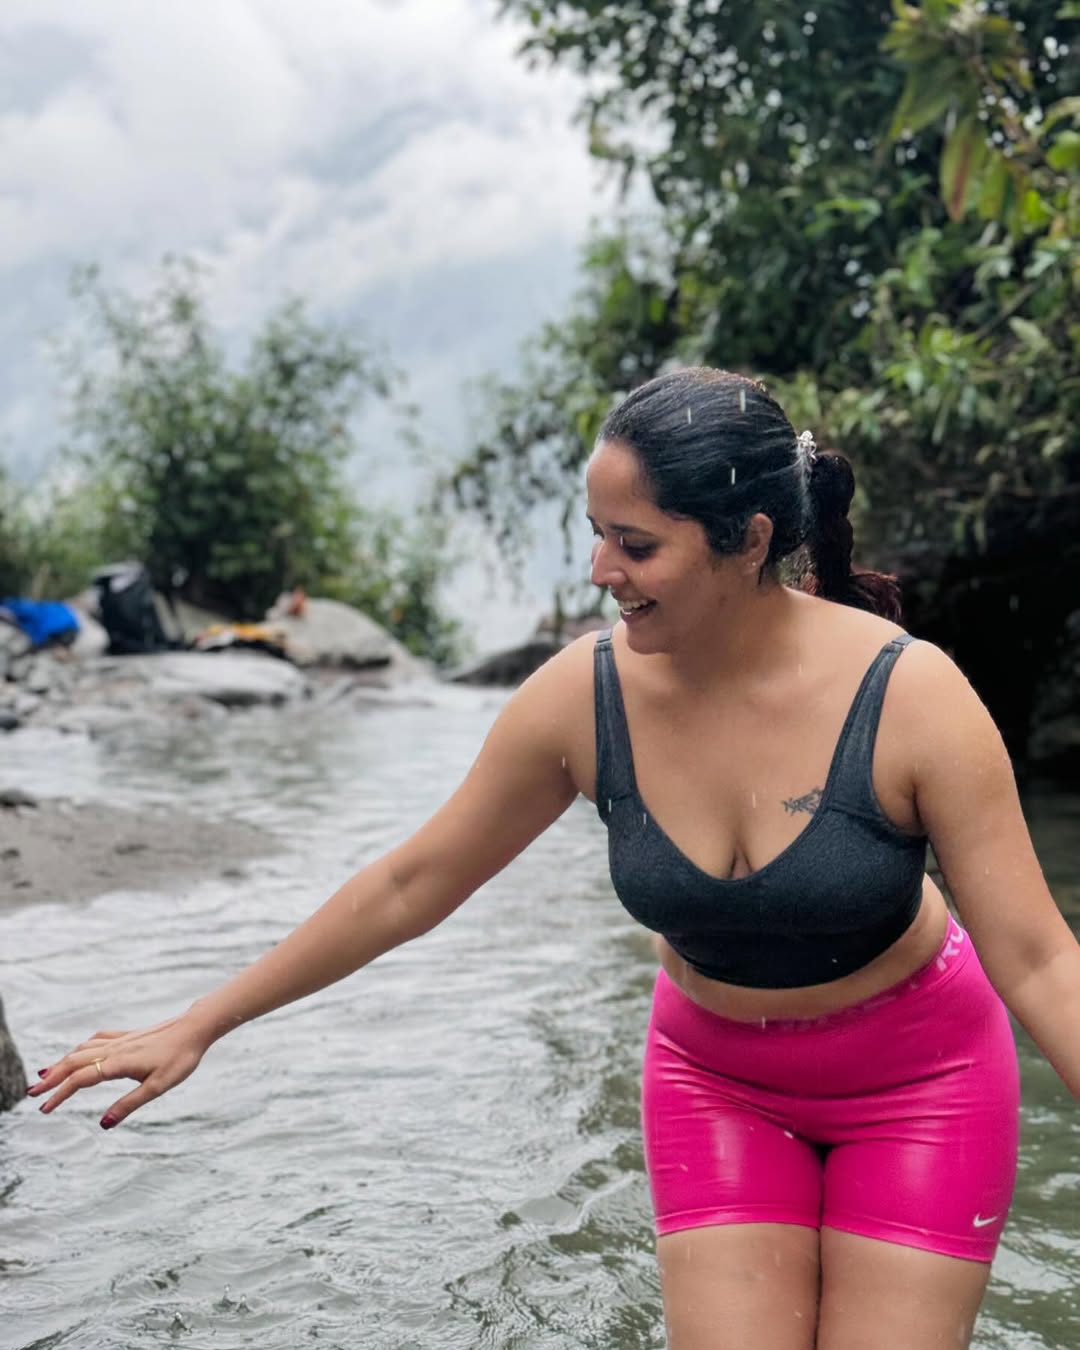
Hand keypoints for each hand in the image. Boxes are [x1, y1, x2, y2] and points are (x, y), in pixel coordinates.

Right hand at [27, 1011, 211, 1128]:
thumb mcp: (157, 1087)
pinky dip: (82, 1048)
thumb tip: (103, 1124)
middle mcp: (115, 1049)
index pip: (80, 1079)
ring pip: (83, 1049)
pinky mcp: (129, 1035)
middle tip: (33, 1094)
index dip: (60, 1094)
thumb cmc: (180, 1058)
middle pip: (73, 1062)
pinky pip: (97, 1040)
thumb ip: (129, 1105)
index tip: (44, 1108)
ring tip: (48, 1075)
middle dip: (52, 1078)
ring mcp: (121, 1040)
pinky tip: (82, 1050)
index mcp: (118, 1063)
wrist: (195, 1027)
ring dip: (63, 1062)